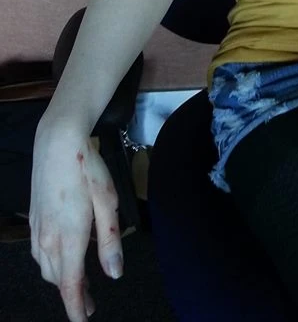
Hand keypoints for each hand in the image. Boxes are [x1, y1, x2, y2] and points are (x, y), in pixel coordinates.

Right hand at [30, 119, 124, 320]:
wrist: (57, 141)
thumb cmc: (87, 168)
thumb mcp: (108, 202)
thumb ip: (110, 241)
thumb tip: (114, 274)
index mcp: (69, 237)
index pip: (70, 285)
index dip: (76, 307)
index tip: (84, 321)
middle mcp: (48, 238)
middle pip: (58, 279)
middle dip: (72, 295)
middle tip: (89, 303)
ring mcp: (38, 228)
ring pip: (46, 267)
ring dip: (62, 279)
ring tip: (80, 284)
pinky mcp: (34, 219)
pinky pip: (40, 252)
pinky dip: (52, 264)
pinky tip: (63, 257)